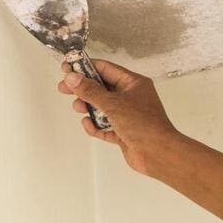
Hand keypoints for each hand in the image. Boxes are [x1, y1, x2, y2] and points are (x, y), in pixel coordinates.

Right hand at [57, 58, 222, 218]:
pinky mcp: (123, 132)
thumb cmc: (141, 123)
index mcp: (133, 83)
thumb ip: (90, 90)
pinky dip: (95, 125)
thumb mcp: (113, 103)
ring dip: (88, 107)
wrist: (159, 155)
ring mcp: (127, 115)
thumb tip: (71, 77)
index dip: (85, 67)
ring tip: (78, 108)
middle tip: (63, 88)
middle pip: (101, 88)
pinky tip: (89, 125)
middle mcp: (130, 97)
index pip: (105, 69)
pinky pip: (104, 125)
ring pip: (101, 107)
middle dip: (83, 89)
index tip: (67, 67)